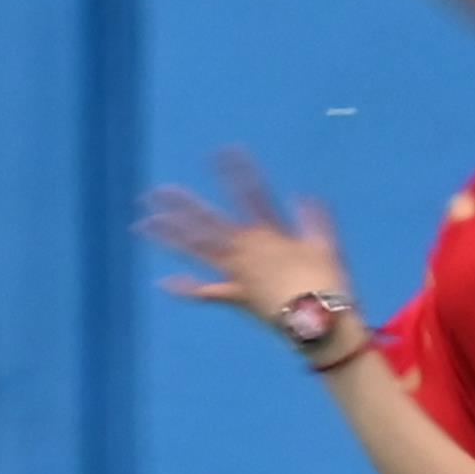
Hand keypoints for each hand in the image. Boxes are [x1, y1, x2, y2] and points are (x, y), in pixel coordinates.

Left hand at [146, 150, 358, 336]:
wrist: (319, 321)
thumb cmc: (328, 283)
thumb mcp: (325, 246)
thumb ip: (314, 220)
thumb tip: (304, 196)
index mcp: (269, 233)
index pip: (250, 194)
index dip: (236, 171)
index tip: (223, 152)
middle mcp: (246, 250)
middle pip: (208, 223)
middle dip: (183, 205)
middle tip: (156, 192)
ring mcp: (236, 272)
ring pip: (198, 250)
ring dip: (171, 236)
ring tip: (146, 223)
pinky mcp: (234, 296)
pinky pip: (206, 294)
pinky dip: (186, 289)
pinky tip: (164, 282)